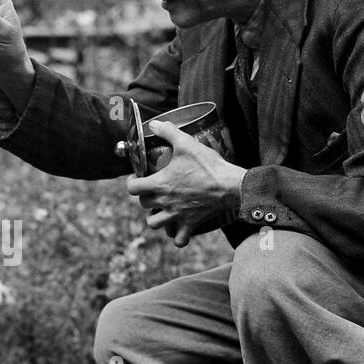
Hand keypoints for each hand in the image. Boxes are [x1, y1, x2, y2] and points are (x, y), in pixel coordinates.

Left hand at [126, 120, 247, 246]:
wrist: (231, 186)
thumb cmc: (208, 165)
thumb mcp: (187, 144)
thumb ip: (169, 132)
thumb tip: (154, 124)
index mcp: (159, 184)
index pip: (132, 188)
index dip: (132, 182)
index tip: (139, 177)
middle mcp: (164, 203)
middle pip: (143, 205)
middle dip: (145, 197)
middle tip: (154, 190)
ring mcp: (176, 216)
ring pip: (154, 224)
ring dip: (156, 217)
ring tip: (162, 209)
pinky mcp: (190, 225)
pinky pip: (178, 239)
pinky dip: (177, 235)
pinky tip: (180, 226)